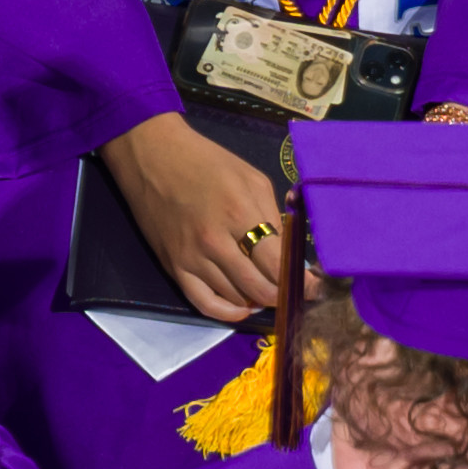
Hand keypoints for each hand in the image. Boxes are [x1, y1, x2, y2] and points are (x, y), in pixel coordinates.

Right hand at [97, 107, 291, 331]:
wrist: (152, 156)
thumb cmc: (206, 162)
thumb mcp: (251, 178)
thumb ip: (273, 215)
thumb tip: (288, 252)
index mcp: (240, 213)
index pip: (278, 263)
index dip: (301, 281)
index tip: (315, 288)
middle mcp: (216, 241)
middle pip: (260, 287)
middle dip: (283, 295)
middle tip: (294, 292)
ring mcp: (192, 257)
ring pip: (236, 297)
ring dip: (258, 301)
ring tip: (269, 292)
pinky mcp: (174, 267)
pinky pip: (204, 303)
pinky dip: (228, 312)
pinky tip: (242, 308)